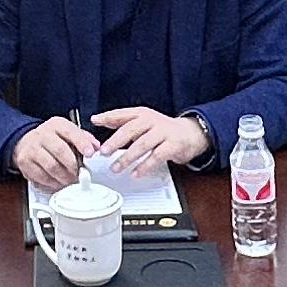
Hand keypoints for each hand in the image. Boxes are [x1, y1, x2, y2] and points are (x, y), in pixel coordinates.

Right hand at [9, 117, 99, 189]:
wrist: (26, 141)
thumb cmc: (52, 139)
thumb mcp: (68, 132)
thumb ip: (84, 138)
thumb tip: (96, 147)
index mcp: (56, 125)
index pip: (70, 131)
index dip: (82, 143)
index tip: (90, 153)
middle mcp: (42, 134)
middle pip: (60, 151)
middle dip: (73, 166)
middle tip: (80, 174)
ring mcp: (32, 148)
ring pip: (51, 166)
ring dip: (64, 177)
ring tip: (70, 180)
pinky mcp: (24, 162)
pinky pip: (41, 176)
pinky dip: (52, 183)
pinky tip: (58, 182)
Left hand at [92, 107, 212, 169]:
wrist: (191, 133)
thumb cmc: (162, 129)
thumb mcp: (143, 120)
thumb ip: (121, 121)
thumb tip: (98, 119)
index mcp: (143, 114)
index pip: (123, 113)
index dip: (108, 117)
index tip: (95, 121)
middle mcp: (152, 121)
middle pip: (131, 129)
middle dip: (115, 141)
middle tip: (103, 152)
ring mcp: (163, 132)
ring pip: (142, 144)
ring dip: (127, 158)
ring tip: (116, 167)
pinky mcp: (173, 145)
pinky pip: (156, 157)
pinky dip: (145, 166)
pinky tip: (136, 173)